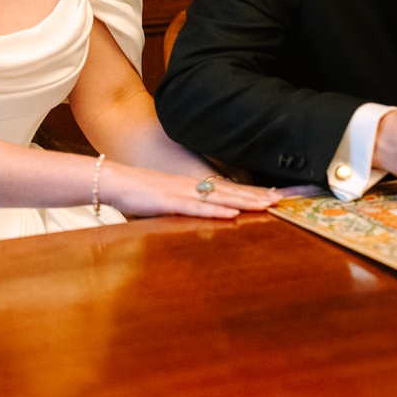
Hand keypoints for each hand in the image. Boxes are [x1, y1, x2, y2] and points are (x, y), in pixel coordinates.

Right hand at [101, 163, 280, 219]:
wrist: (115, 180)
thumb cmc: (139, 193)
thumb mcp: (166, 200)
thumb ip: (184, 207)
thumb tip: (200, 216)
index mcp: (193, 186)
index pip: (228, 189)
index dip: (250, 192)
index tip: (272, 196)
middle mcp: (192, 186)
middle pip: (231, 191)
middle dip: (256, 195)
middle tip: (281, 199)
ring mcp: (182, 192)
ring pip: (220, 198)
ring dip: (245, 201)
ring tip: (267, 205)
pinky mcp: (170, 201)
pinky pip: (198, 207)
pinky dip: (217, 210)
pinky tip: (233, 212)